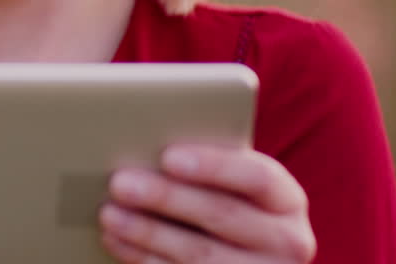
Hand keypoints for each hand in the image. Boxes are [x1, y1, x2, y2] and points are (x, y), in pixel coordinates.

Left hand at [98, 145, 315, 262]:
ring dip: (147, 233)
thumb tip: (149, 143)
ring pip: (199, 254)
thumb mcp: (234, 184)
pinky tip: (117, 241)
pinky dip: (144, 259)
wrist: (247, 258)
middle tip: (120, 182)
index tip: (168, 156)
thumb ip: (209, 165)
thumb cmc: (229, 201)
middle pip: (222, 215)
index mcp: (286, 200)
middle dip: (166, 197)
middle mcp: (286, 242)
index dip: (214, 166)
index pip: (258, 177)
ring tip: (109, 213)